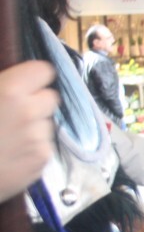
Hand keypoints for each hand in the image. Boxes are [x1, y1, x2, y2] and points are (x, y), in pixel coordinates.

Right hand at [0, 61, 57, 202]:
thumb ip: (0, 84)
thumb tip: (9, 78)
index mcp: (10, 92)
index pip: (44, 71)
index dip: (34, 76)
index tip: (25, 82)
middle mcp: (30, 113)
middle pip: (50, 97)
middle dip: (36, 101)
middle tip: (14, 110)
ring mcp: (38, 138)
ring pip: (47, 123)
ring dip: (34, 125)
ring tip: (8, 135)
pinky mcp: (42, 160)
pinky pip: (44, 145)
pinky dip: (32, 147)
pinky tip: (11, 152)